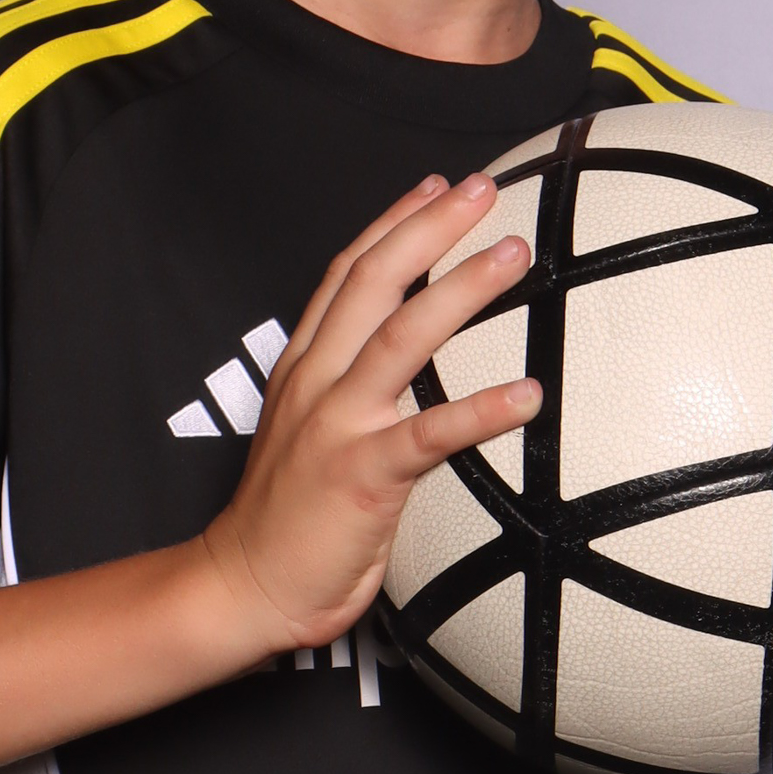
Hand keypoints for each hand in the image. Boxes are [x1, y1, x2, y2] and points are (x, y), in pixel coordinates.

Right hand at [201, 173, 539, 653]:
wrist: (243, 586)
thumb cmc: (288, 519)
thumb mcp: (310, 431)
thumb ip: (351, 392)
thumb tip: (410, 370)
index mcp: (304, 368)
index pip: (348, 274)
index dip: (393, 223)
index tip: (437, 187)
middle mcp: (317, 382)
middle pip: (374, 281)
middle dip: (430, 228)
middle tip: (484, 190)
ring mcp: (337, 426)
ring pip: (401, 337)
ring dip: (461, 290)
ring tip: (514, 255)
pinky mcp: (361, 476)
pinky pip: (430, 436)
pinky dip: (481, 412)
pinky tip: (529, 396)